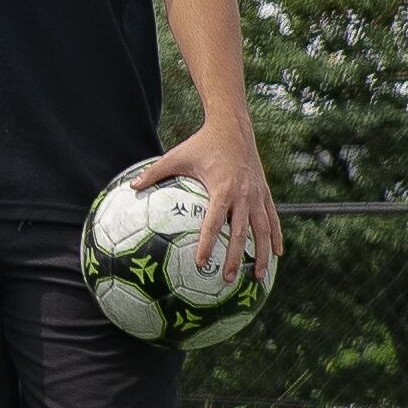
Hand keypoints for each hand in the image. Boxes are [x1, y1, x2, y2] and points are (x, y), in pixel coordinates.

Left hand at [145, 117, 281, 282]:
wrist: (234, 128)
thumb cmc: (202, 143)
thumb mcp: (176, 156)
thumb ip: (153, 173)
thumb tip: (130, 187)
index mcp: (222, 189)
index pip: (213, 224)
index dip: (206, 244)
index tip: (200, 263)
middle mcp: (244, 195)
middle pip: (240, 234)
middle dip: (234, 258)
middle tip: (226, 279)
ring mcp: (258, 195)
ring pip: (263, 230)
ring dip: (261, 255)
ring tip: (258, 277)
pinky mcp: (265, 193)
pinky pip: (273, 219)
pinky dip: (276, 237)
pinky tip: (277, 255)